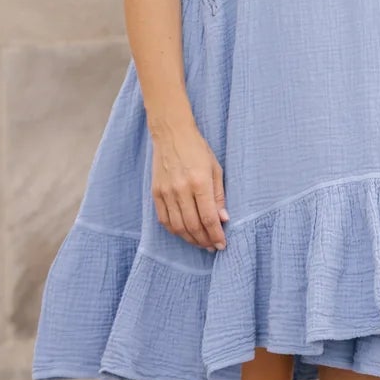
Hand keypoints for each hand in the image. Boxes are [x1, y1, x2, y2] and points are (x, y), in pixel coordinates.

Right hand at [150, 123, 228, 249]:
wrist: (171, 134)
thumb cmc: (197, 149)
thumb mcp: (215, 169)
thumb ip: (219, 196)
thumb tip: (223, 219)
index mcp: (199, 182)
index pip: (208, 218)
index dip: (216, 235)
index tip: (222, 244)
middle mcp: (181, 189)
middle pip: (193, 225)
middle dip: (204, 240)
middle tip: (212, 246)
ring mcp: (166, 192)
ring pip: (177, 226)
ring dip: (190, 239)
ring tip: (200, 243)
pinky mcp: (155, 192)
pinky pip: (164, 219)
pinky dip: (175, 230)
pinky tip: (184, 233)